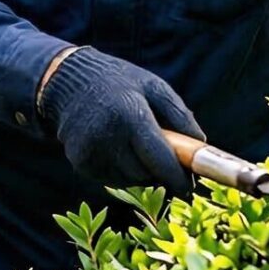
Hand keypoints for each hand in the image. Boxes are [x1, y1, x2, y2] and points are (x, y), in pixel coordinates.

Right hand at [38, 47, 202, 192]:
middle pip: (146, 175)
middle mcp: (108, 136)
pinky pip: (111, 179)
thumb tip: (201, 147)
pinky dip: (120, 170)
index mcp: (131, 115)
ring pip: (130, 180)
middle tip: (163, 157)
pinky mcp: (80, 162)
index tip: (189, 187)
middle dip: (159, 172)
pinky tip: (115, 147)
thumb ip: (181, 115)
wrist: (67, 82)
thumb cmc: (120, 83)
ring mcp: (91, 151)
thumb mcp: (154, 87)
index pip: (160, 160)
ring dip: (140, 171)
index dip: (178, 178)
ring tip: (135, 145)